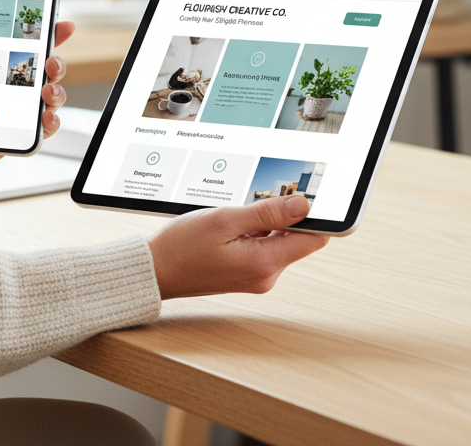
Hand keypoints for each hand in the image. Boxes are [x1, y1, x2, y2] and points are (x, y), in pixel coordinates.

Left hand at [0, 0, 75, 213]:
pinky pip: (41, 131)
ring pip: (49, 96)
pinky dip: (51, 123)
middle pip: (43, 67)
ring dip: (57, 89)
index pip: (21, 42)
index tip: (59, 21)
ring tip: (46, 91)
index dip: (45, 31)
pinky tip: (44, 117)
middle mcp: (2, 85)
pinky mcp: (11, 137)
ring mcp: (10, 111)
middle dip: (57, 59)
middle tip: (51, 59)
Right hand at [148, 195, 327, 298]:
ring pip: (278, 241)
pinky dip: (253, 232)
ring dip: (264, 222)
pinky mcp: (246, 274)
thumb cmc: (181, 247)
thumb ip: (266, 213)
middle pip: (296, 238)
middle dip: (283, 214)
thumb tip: (302, 204)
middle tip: (255, 198)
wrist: (155, 270)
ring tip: (234, 213)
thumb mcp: (224, 220)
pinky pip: (262, 247)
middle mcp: (266, 275)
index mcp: (265, 263)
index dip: (314, 214)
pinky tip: (231, 224)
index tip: (305, 194)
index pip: (313, 238)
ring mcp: (256, 276)